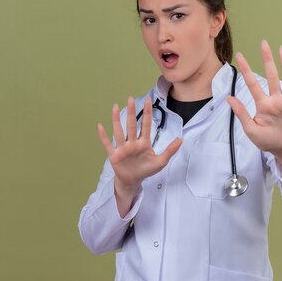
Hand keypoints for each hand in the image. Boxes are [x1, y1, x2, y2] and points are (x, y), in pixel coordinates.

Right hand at [97, 97, 181, 214]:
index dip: (147, 113)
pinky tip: (100, 126)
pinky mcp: (114, 155)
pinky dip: (104, 136)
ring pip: (119, 132)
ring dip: (116, 120)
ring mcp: (123, 148)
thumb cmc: (146, 170)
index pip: (145, 125)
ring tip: (114, 107)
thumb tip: (181, 140)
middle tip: (130, 98)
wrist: (133, 181)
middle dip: (131, 112)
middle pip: (131, 125)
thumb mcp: (160, 162)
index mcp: (143, 142)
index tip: (148, 100)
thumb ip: (170, 151)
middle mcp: (132, 142)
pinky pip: (108, 144)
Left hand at [227, 40, 281, 161]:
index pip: (252, 83)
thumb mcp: (251, 130)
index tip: (239, 56)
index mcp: (262, 104)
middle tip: (263, 43)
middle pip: (271, 75)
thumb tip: (228, 98)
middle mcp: (276, 99)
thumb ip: (241, 113)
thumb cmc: (267, 141)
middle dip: (267, 60)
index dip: (246, 70)